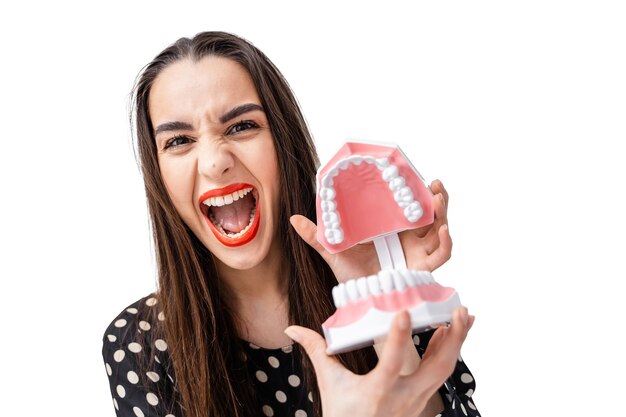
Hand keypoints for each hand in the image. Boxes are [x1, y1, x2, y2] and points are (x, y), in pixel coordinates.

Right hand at [284, 307, 473, 416]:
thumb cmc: (343, 415)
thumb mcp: (329, 383)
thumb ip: (316, 351)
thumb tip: (292, 330)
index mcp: (377, 391)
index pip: (391, 362)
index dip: (398, 337)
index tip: (404, 313)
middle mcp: (404, 397)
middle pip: (437, 368)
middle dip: (454, 339)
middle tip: (459, 310)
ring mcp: (418, 401)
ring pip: (445, 370)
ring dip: (457, 342)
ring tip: (464, 316)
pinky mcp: (423, 401)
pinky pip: (441, 375)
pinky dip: (448, 353)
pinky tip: (450, 335)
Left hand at [290, 179, 451, 281]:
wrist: (359, 302)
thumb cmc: (351, 276)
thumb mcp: (333, 251)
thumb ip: (316, 235)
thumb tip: (293, 218)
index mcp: (393, 229)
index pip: (409, 205)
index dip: (416, 190)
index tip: (416, 174)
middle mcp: (409, 238)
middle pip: (430, 214)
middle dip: (436, 197)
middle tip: (434, 184)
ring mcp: (418, 252)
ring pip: (439, 228)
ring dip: (443, 212)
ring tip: (439, 198)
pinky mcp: (424, 268)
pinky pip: (441, 254)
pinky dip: (446, 242)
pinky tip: (444, 230)